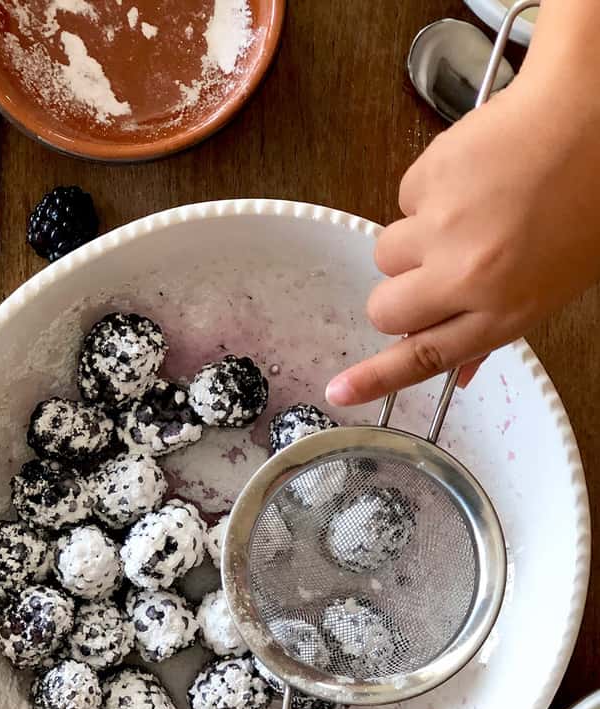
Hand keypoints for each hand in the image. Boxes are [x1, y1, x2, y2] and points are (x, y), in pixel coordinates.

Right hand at [327, 66, 599, 405]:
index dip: (375, 378)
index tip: (339, 391)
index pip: (422, 358)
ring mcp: (443, 227)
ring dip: (412, 242)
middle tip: (428, 274)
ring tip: (462, 214)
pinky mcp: (428, 179)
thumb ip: (497, 324)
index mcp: (504, 310)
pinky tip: (469, 177)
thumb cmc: (589, 196)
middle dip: (397, 297)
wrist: (592, 113)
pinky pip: (403, 201)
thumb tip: (462, 366)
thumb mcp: (555, 284)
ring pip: (386, 254)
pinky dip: (428, 193)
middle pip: (385, 310)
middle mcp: (467, 275)